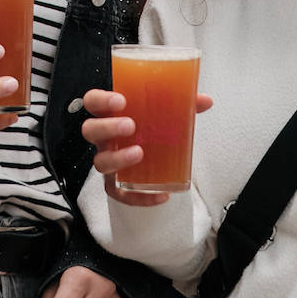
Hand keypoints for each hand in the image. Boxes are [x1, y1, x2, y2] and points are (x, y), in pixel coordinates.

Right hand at [81, 88, 213, 206]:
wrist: (152, 153)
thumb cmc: (151, 127)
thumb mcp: (165, 111)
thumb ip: (183, 103)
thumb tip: (206, 100)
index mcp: (111, 114)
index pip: (93, 101)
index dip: (101, 100)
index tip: (121, 100)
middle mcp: (104, 137)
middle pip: (90, 130)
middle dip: (107, 127)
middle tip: (130, 126)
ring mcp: (108, 160)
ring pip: (100, 162)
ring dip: (117, 158)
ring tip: (139, 154)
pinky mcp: (116, 183)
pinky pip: (119, 194)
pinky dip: (137, 197)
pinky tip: (160, 195)